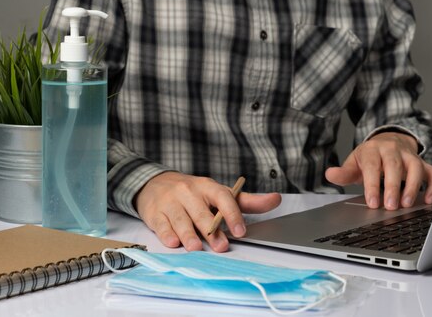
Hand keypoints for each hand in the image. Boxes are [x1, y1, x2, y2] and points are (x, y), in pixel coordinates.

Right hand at [134, 172, 280, 252]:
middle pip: (201, 212)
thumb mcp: (219, 193)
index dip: (232, 214)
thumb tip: (276, 199)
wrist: (155, 184)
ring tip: (196, 248)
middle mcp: (188, 192)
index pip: (223, 197)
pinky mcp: (155, 213)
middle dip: (211, 231)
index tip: (240, 230)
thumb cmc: (194, 193)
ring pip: (181, 220)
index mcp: (208, 187)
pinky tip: (173, 243)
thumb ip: (247, 201)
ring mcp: (170, 202)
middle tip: (221, 247)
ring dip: (189, 235)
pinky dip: (167, 234)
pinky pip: (162, 225)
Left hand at [325, 132, 431, 209]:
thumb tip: (330, 174)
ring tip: (407, 204)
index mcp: (372, 150)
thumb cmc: (369, 157)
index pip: (372, 166)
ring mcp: (409, 156)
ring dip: (413, 186)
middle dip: (393, 187)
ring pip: (416, 167)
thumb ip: (344, 172)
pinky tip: (428, 200)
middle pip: (394, 166)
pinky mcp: (423, 163)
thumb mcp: (354, 162)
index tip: (373, 203)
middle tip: (390, 207)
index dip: (372, 185)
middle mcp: (392, 150)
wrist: (387, 142)